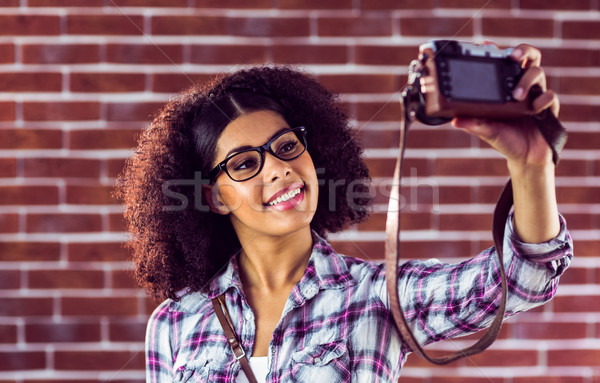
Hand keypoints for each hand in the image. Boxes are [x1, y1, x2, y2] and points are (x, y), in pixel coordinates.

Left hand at [452, 44, 559, 169]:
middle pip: (529, 57)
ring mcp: (536, 95)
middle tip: (513, 57)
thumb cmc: (505, 139)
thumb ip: (473, 124)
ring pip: (539, 72)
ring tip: (516, 95)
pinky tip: (535, 109)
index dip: (498, 50)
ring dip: (526, 81)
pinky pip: (550, 96)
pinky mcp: (548, 108)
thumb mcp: (485, 131)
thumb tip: (454, 121)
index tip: (487, 44)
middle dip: (522, 50)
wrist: (525, 158)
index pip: (504, 63)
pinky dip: (543, 100)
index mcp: (505, 88)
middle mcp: (522, 87)